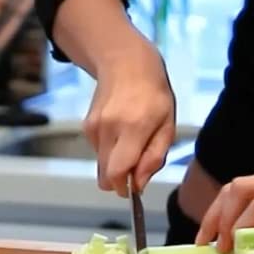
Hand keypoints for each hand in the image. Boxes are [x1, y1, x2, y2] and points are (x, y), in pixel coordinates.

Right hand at [83, 41, 174, 194]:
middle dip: (120, 180)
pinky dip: (109, 151)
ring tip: (131, 142)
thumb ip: (154, 157)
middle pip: (105, 174)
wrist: (125, 64)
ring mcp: (94, 126)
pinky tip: (120, 132)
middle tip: (137, 167)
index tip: (134, 189)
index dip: (124, 188)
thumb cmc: (154, 95)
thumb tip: (138, 184)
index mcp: (134, 127)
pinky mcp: (86, 126)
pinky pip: (97, 151)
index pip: (118, 172)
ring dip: (115, 164)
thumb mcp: (167, 125)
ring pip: (101, 165)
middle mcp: (109, 128)